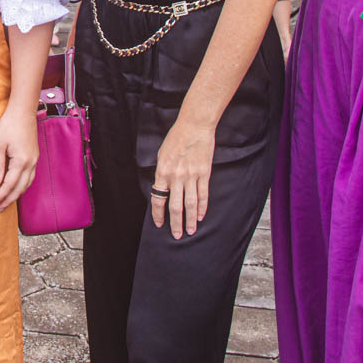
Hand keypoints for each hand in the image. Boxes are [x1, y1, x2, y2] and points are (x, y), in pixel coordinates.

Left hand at [0, 102, 38, 210]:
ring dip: (17, 194)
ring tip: (6, 202)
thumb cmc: (9, 125)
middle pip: (20, 188)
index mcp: (21, 161)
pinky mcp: (34, 157)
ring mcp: (34, 160)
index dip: (1, 196)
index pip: (10, 185)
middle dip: (9, 200)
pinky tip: (16, 187)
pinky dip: (22, 186)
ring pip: (27, 184)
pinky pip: (30, 177)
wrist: (23, 111)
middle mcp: (31, 163)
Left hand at [152, 120, 214, 238]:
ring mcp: (191, 176)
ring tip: (191, 231)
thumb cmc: (175, 138)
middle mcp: (176, 176)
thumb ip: (162, 173)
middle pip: (175, 206)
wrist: (193, 127)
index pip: (158, 199)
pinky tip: (200, 216)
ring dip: (189, 220)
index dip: (158, 214)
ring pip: (190, 204)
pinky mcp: (204, 173)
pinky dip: (202, 207)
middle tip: (176, 235)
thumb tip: (162, 188)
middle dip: (175, 223)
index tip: (159, 224)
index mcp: (162, 172)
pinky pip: (203, 194)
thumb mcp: (161, 155)